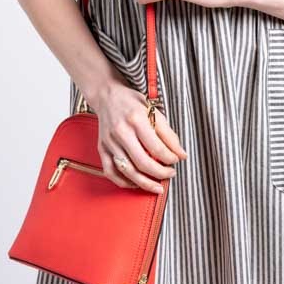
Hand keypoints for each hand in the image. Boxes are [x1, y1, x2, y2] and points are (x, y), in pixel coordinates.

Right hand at [92, 79, 187, 193]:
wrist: (107, 96)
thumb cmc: (131, 103)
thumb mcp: (154, 111)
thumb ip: (168, 134)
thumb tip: (181, 154)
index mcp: (136, 120)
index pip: (156, 147)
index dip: (170, 158)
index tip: (177, 160)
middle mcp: (121, 132)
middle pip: (142, 162)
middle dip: (160, 173)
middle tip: (170, 174)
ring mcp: (109, 142)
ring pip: (127, 171)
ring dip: (145, 183)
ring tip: (157, 186)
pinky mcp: (102, 149)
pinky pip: (111, 172)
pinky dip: (124, 182)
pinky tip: (136, 183)